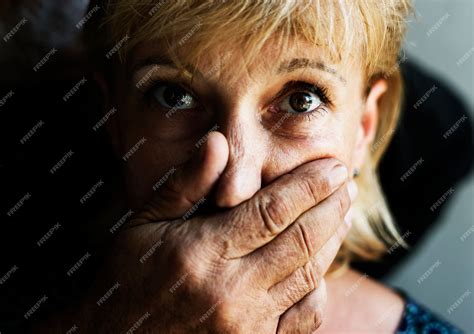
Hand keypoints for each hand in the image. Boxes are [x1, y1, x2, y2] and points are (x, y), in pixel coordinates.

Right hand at [38, 131, 354, 332]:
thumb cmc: (129, 279)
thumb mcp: (144, 224)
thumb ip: (185, 184)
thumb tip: (218, 141)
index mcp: (203, 251)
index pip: (273, 210)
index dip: (310, 185)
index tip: (334, 166)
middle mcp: (231, 289)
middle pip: (301, 240)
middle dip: (332, 207)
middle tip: (346, 184)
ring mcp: (246, 324)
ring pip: (308, 275)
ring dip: (332, 240)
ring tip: (342, 214)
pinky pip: (304, 318)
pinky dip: (319, 289)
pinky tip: (320, 268)